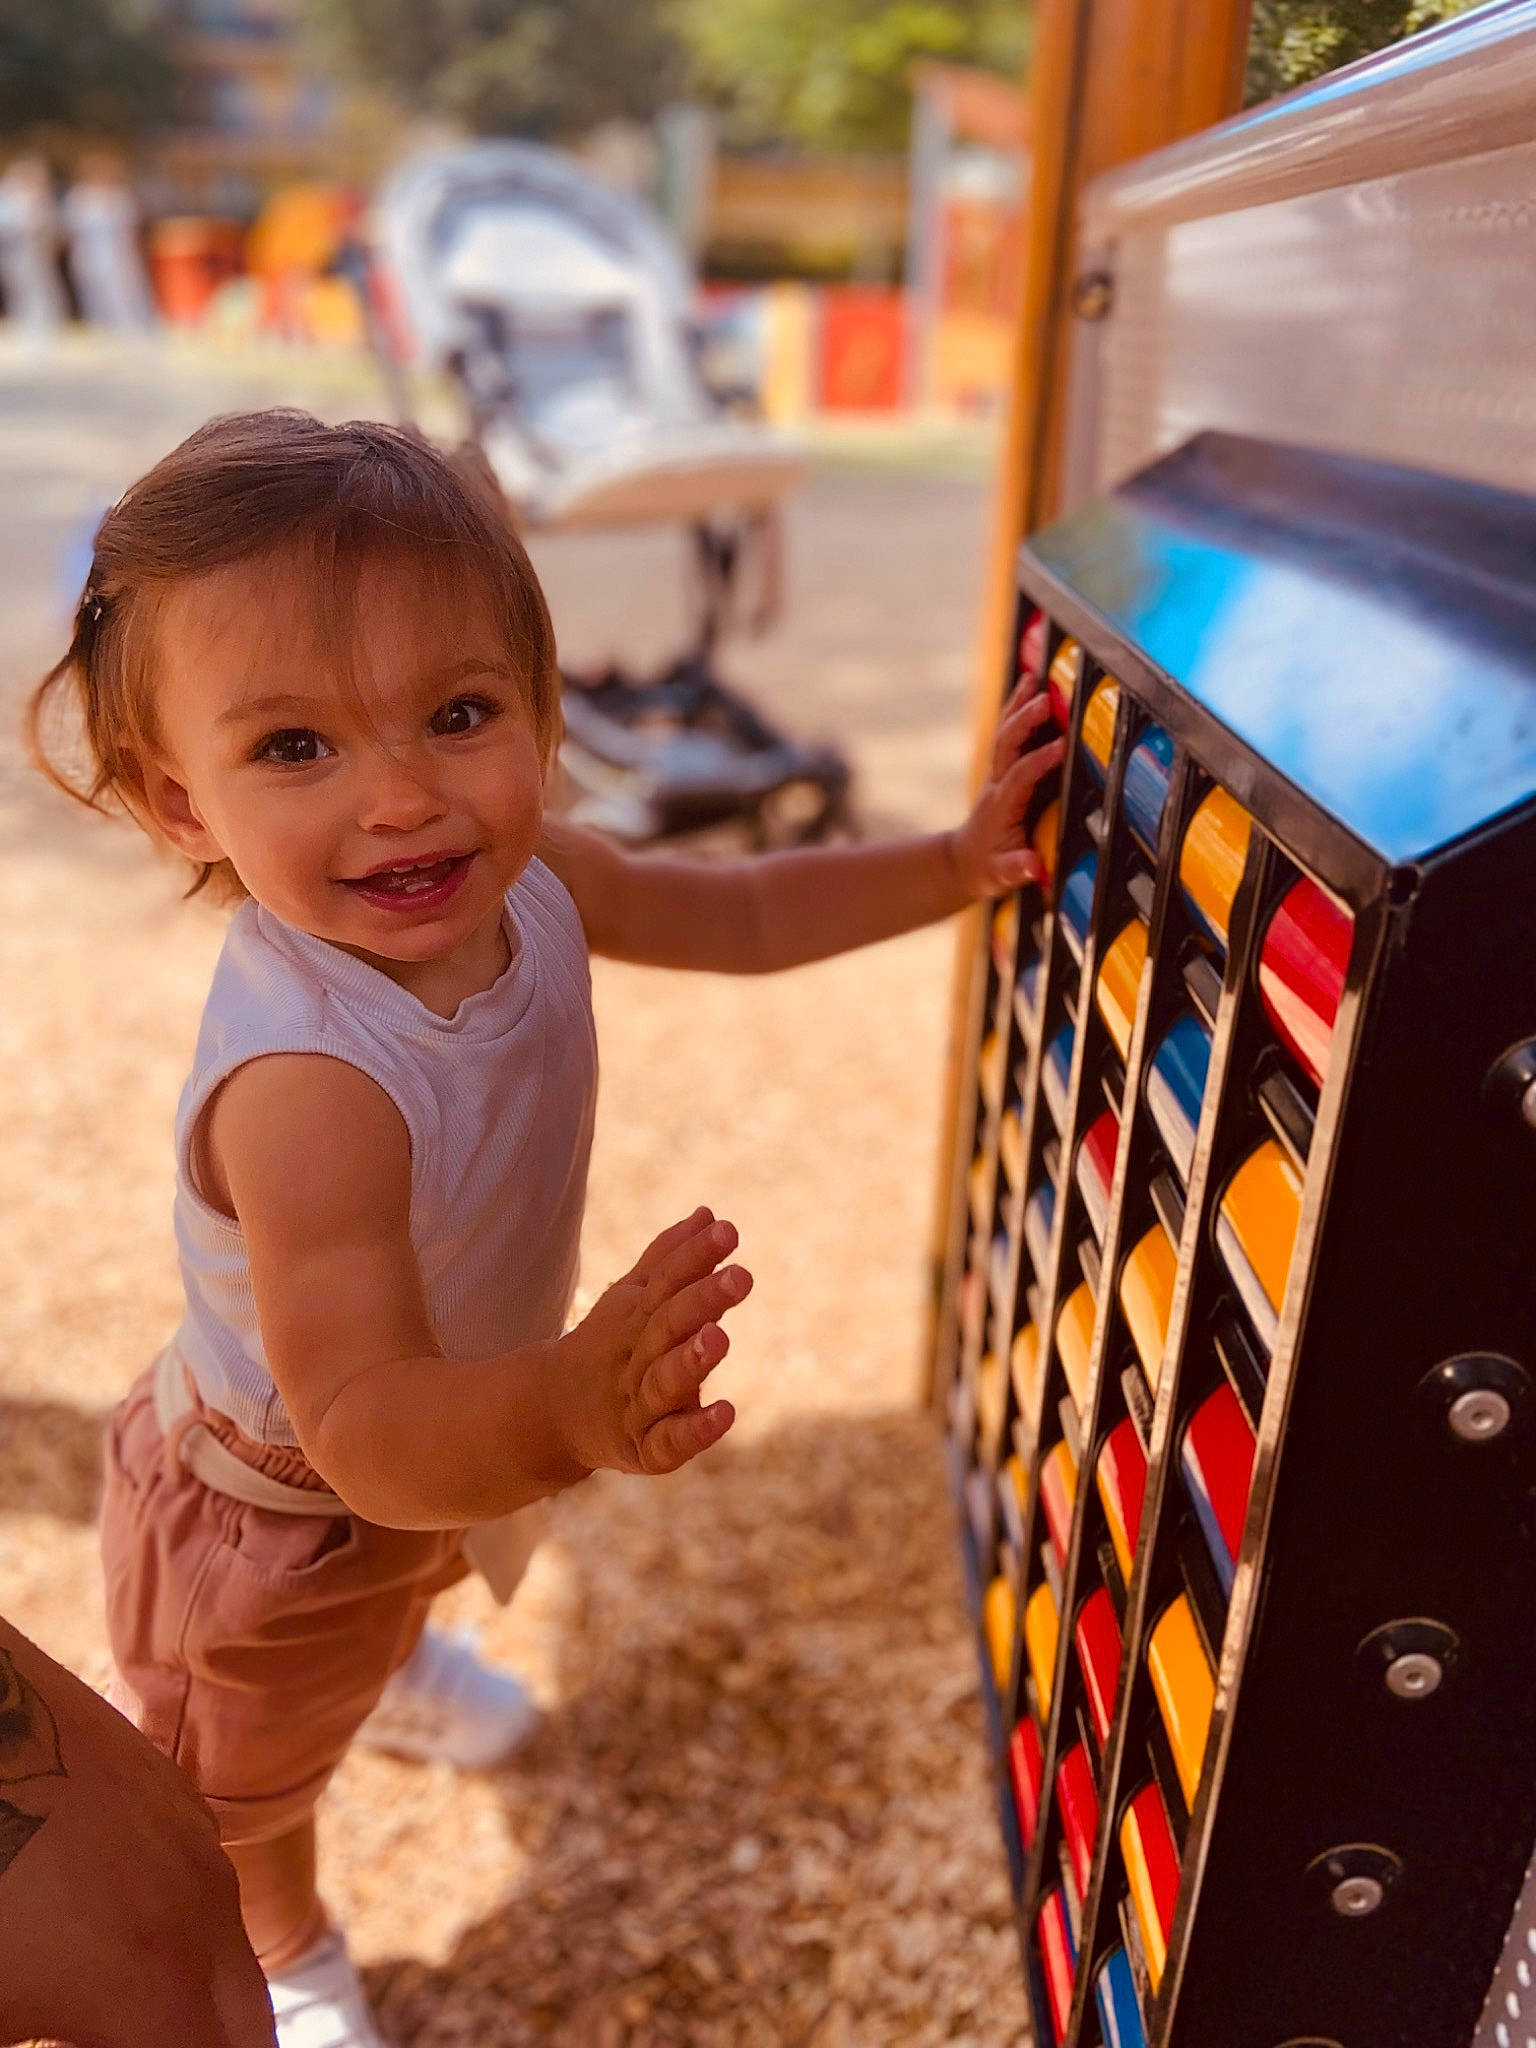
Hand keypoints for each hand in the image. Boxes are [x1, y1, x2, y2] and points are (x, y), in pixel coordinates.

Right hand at [556, 1207, 749, 1476]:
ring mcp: (638, 1405)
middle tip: (740, 1277)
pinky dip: (695, 1430)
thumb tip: (709, 1214)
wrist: (553, 1414)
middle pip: (667, 1325)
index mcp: (634, 1317)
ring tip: (721, 1337)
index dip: (695, 1256)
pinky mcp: (644, 1450)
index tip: (728, 1231)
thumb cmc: (610, 1348)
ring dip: (691, 1361)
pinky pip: (669, 1442)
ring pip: (664, 1382)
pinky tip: (725, 1413)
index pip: (666, 1281)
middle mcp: (635, 1357)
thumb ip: (669, 1260)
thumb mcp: (632, 1301)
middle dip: (702, 1300)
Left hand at [949, 684, 1065, 898]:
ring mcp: (999, 775)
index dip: (1039, 760)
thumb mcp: (1000, 875)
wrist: (964, 862)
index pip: (1021, 775)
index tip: (1063, 746)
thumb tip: (1032, 867)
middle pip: (1008, 745)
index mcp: (1003, 805)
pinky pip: (1010, 735)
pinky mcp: (1004, 771)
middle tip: (1047, 700)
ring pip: (1006, 734)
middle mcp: (998, 784)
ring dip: (1019, 706)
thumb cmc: (986, 868)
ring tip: (1034, 679)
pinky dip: (1018, 710)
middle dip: (1025, 722)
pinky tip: (1030, 688)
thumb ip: (1015, 869)